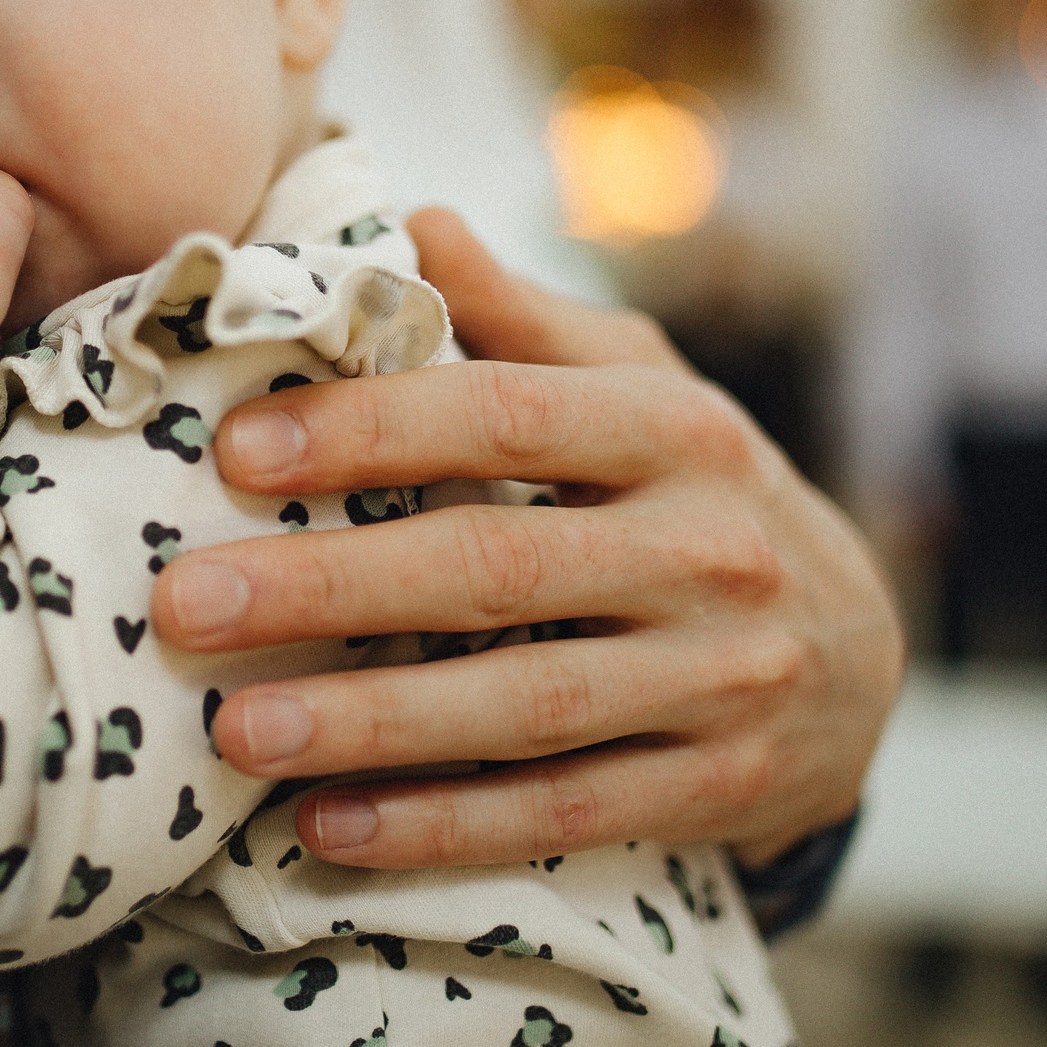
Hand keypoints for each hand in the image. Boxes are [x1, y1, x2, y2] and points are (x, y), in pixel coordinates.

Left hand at [149, 208, 903, 869]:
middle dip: (330, 586)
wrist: (860, 653)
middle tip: (186, 602)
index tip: (236, 448)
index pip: (508, 414)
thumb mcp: (644, 385)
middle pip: (497, 567)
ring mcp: (721, 676)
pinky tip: (330, 826)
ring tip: (234, 732)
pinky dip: (445, 825)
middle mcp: (708, 547)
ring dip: (372, 723)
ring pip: (526, 704)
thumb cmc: (699, 493)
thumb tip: (411, 219)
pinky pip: (565, 811)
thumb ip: (527, 318)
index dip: (371, 429)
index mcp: (674, 428)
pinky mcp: (718, 785)